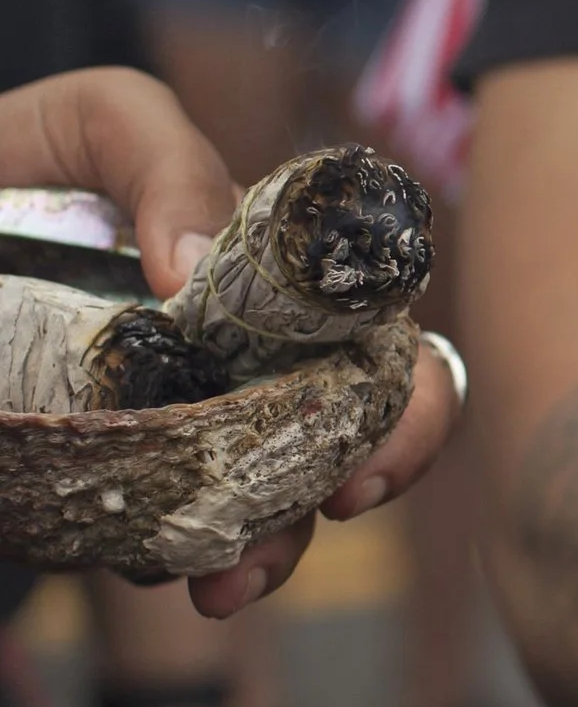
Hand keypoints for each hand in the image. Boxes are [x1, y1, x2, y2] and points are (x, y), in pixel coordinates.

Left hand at [0, 67, 460, 615]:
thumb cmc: (22, 162)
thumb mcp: (94, 123)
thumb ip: (160, 156)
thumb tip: (194, 269)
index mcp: (268, 278)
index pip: (378, 339)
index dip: (409, 402)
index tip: (372, 451)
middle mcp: (239, 360)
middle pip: (344, 435)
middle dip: (363, 478)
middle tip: (341, 504)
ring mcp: (168, 426)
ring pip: (256, 505)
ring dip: (266, 549)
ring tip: (225, 582)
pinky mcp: (94, 476)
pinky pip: (147, 532)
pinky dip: (161, 555)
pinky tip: (142, 559)